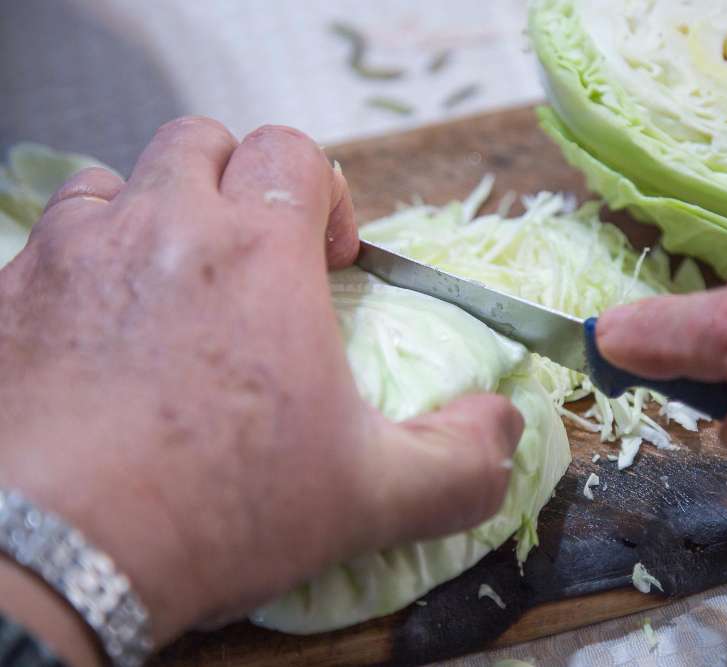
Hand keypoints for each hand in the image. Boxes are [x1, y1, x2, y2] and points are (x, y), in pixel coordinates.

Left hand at [0, 117, 522, 657]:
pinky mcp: (8, 296)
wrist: (51, 556)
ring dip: (153, 214)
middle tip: (251, 260)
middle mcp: (163, 226)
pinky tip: (99, 332)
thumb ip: (462, 461)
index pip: (293, 151)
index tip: (327, 261)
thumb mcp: (371, 497)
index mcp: (258, 250)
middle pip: (202, 143)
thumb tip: (506, 425)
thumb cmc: (218, 511)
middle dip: (237, 184)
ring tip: (171, 288)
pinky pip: (47, 239)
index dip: (322, 193)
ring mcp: (74, 253)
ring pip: (118, 181)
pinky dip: (84, 262)